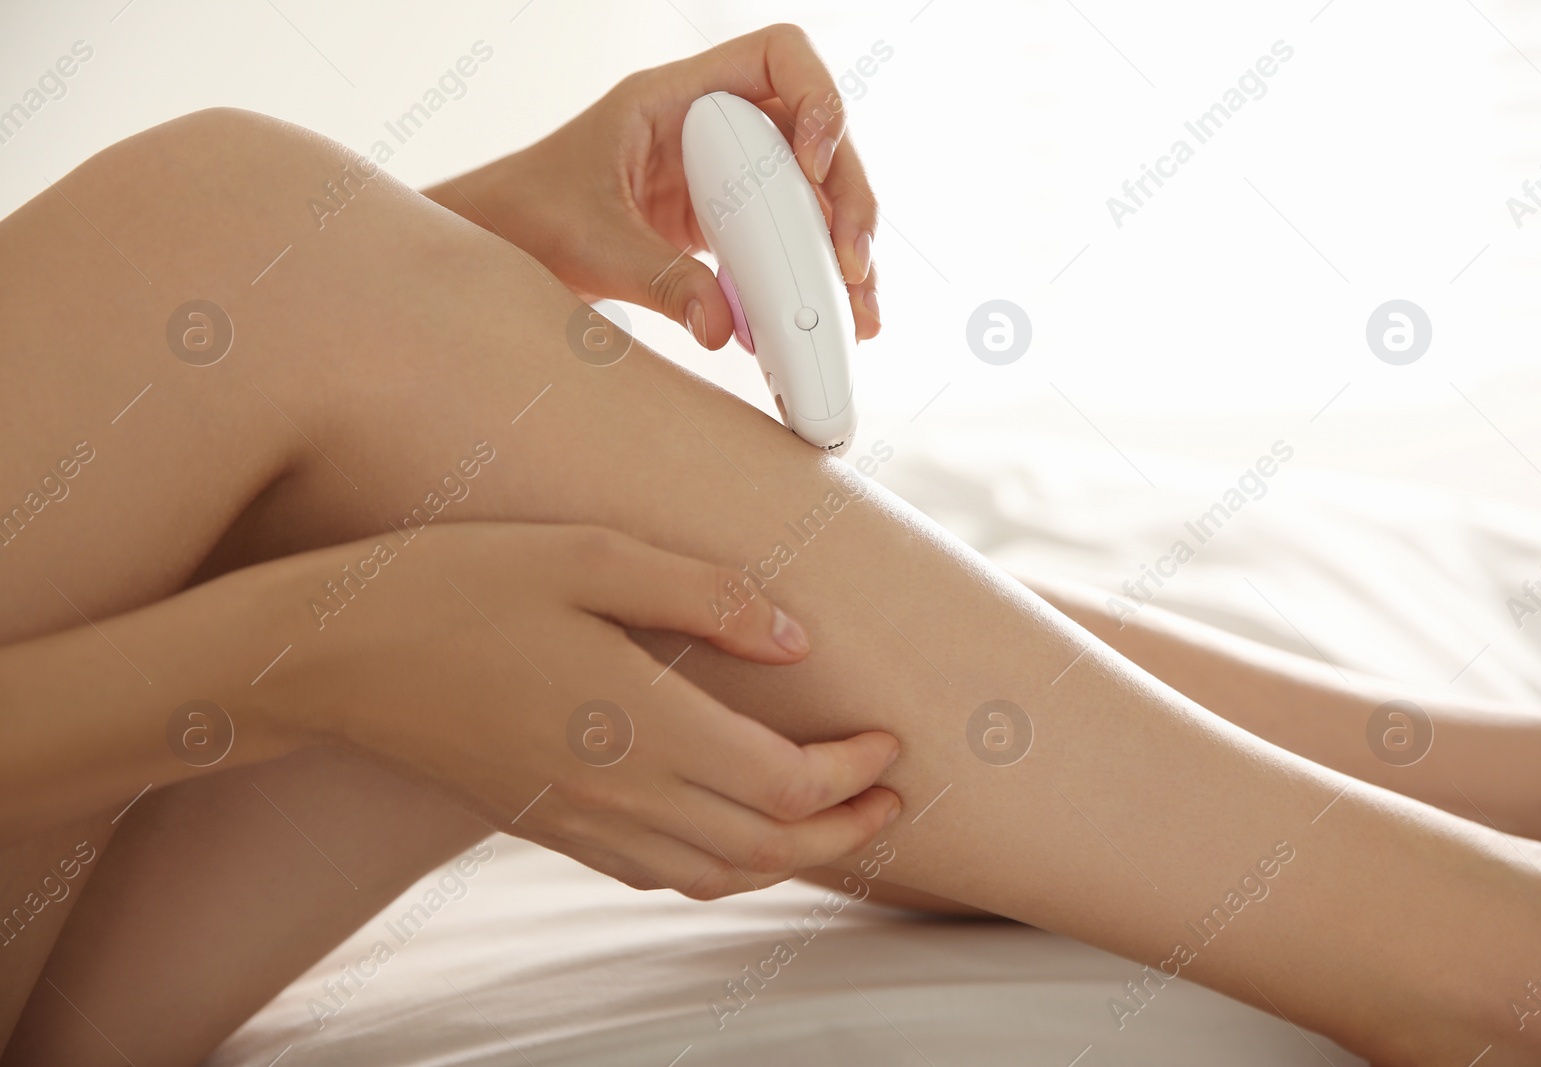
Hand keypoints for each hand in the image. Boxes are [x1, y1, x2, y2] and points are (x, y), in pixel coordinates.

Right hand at [263, 522, 900, 898]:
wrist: (333, 656)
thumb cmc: (458, 586)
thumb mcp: (589, 554)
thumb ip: (704, 595)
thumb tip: (798, 638)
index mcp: (642, 723)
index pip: (787, 784)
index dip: (854, 773)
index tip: (888, 738)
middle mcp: (620, 790)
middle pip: (767, 847)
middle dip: (846, 829)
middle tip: (891, 794)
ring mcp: (582, 819)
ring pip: (717, 876)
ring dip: (791, 859)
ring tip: (834, 820)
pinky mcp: (551, 825)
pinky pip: (658, 876)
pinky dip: (721, 870)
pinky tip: (734, 833)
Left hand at [428, 23, 880, 346]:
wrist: (504, 248)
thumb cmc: (529, 217)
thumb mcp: (591, 245)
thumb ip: (659, 279)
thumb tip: (721, 325)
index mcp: (675, 98)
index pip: (777, 56)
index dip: (816, 97)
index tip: (814, 162)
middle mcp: (712, 128)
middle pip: (816, 138)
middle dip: (847, 198)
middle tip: (853, 265)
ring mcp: (724, 177)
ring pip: (812, 195)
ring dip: (842, 249)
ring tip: (860, 312)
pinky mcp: (727, 227)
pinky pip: (788, 241)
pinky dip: (814, 279)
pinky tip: (834, 323)